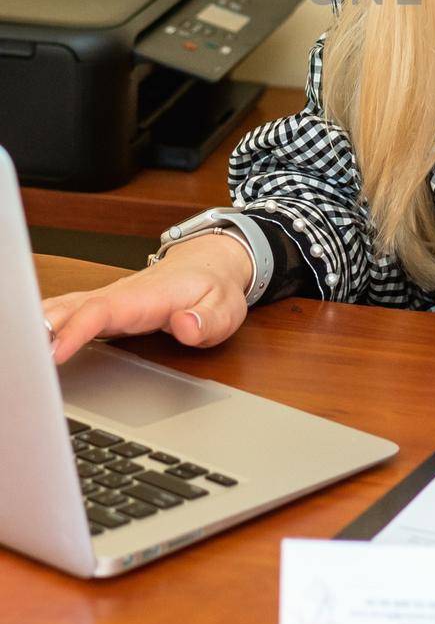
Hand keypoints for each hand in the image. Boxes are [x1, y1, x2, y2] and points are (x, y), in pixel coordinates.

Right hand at [43, 233, 252, 364]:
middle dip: (42, 329)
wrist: (210, 264)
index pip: (103, 311)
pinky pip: (66, 313)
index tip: (55, 354)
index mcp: (146, 296)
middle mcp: (120, 295)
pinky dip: (43, 324)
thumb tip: (185, 326)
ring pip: (63, 307)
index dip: (77, 331)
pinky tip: (29, 341)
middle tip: (22, 359)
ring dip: (37, 325)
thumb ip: (207, 319)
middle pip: (71, 308)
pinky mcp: (103, 307)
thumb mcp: (225, 308)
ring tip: (20, 352)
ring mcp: (108, 300)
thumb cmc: (214, 289)